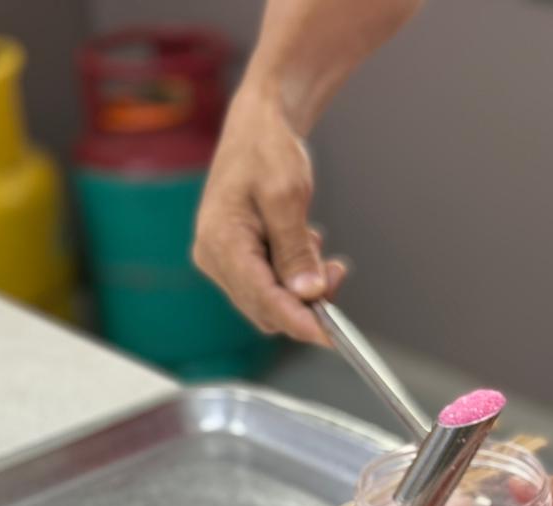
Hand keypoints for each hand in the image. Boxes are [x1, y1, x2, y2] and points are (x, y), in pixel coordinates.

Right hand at [193, 86, 347, 343]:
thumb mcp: (287, 196)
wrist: (259, 124)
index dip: (299, 321)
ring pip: (270, 302)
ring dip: (303, 289)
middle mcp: (214, 258)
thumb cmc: (267, 149)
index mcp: (220, 242)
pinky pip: (270, 287)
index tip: (330, 336)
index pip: (263, 299)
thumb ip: (296, 250)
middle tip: (338, 274)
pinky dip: (295, 278)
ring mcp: (223, 261)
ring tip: (322, 251)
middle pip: (266, 309)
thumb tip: (309, 294)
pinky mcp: (237, 260)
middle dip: (305, 303)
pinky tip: (307, 246)